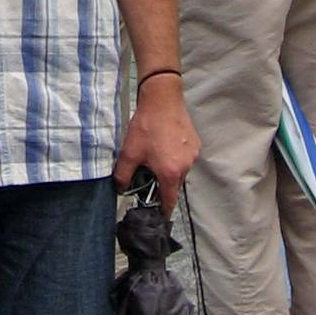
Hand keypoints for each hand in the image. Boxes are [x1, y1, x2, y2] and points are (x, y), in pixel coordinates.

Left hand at [113, 78, 198, 218]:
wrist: (162, 99)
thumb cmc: (146, 126)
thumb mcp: (129, 152)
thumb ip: (123, 176)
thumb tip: (120, 189)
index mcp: (170, 173)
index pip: (169, 201)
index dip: (163, 210)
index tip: (158, 215)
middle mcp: (185, 166)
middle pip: (174, 185)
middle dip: (162, 184)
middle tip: (149, 174)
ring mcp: (193, 155)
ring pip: (180, 171)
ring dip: (169, 168)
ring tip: (156, 154)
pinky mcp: (195, 143)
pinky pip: (185, 157)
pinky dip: (175, 156)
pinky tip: (164, 144)